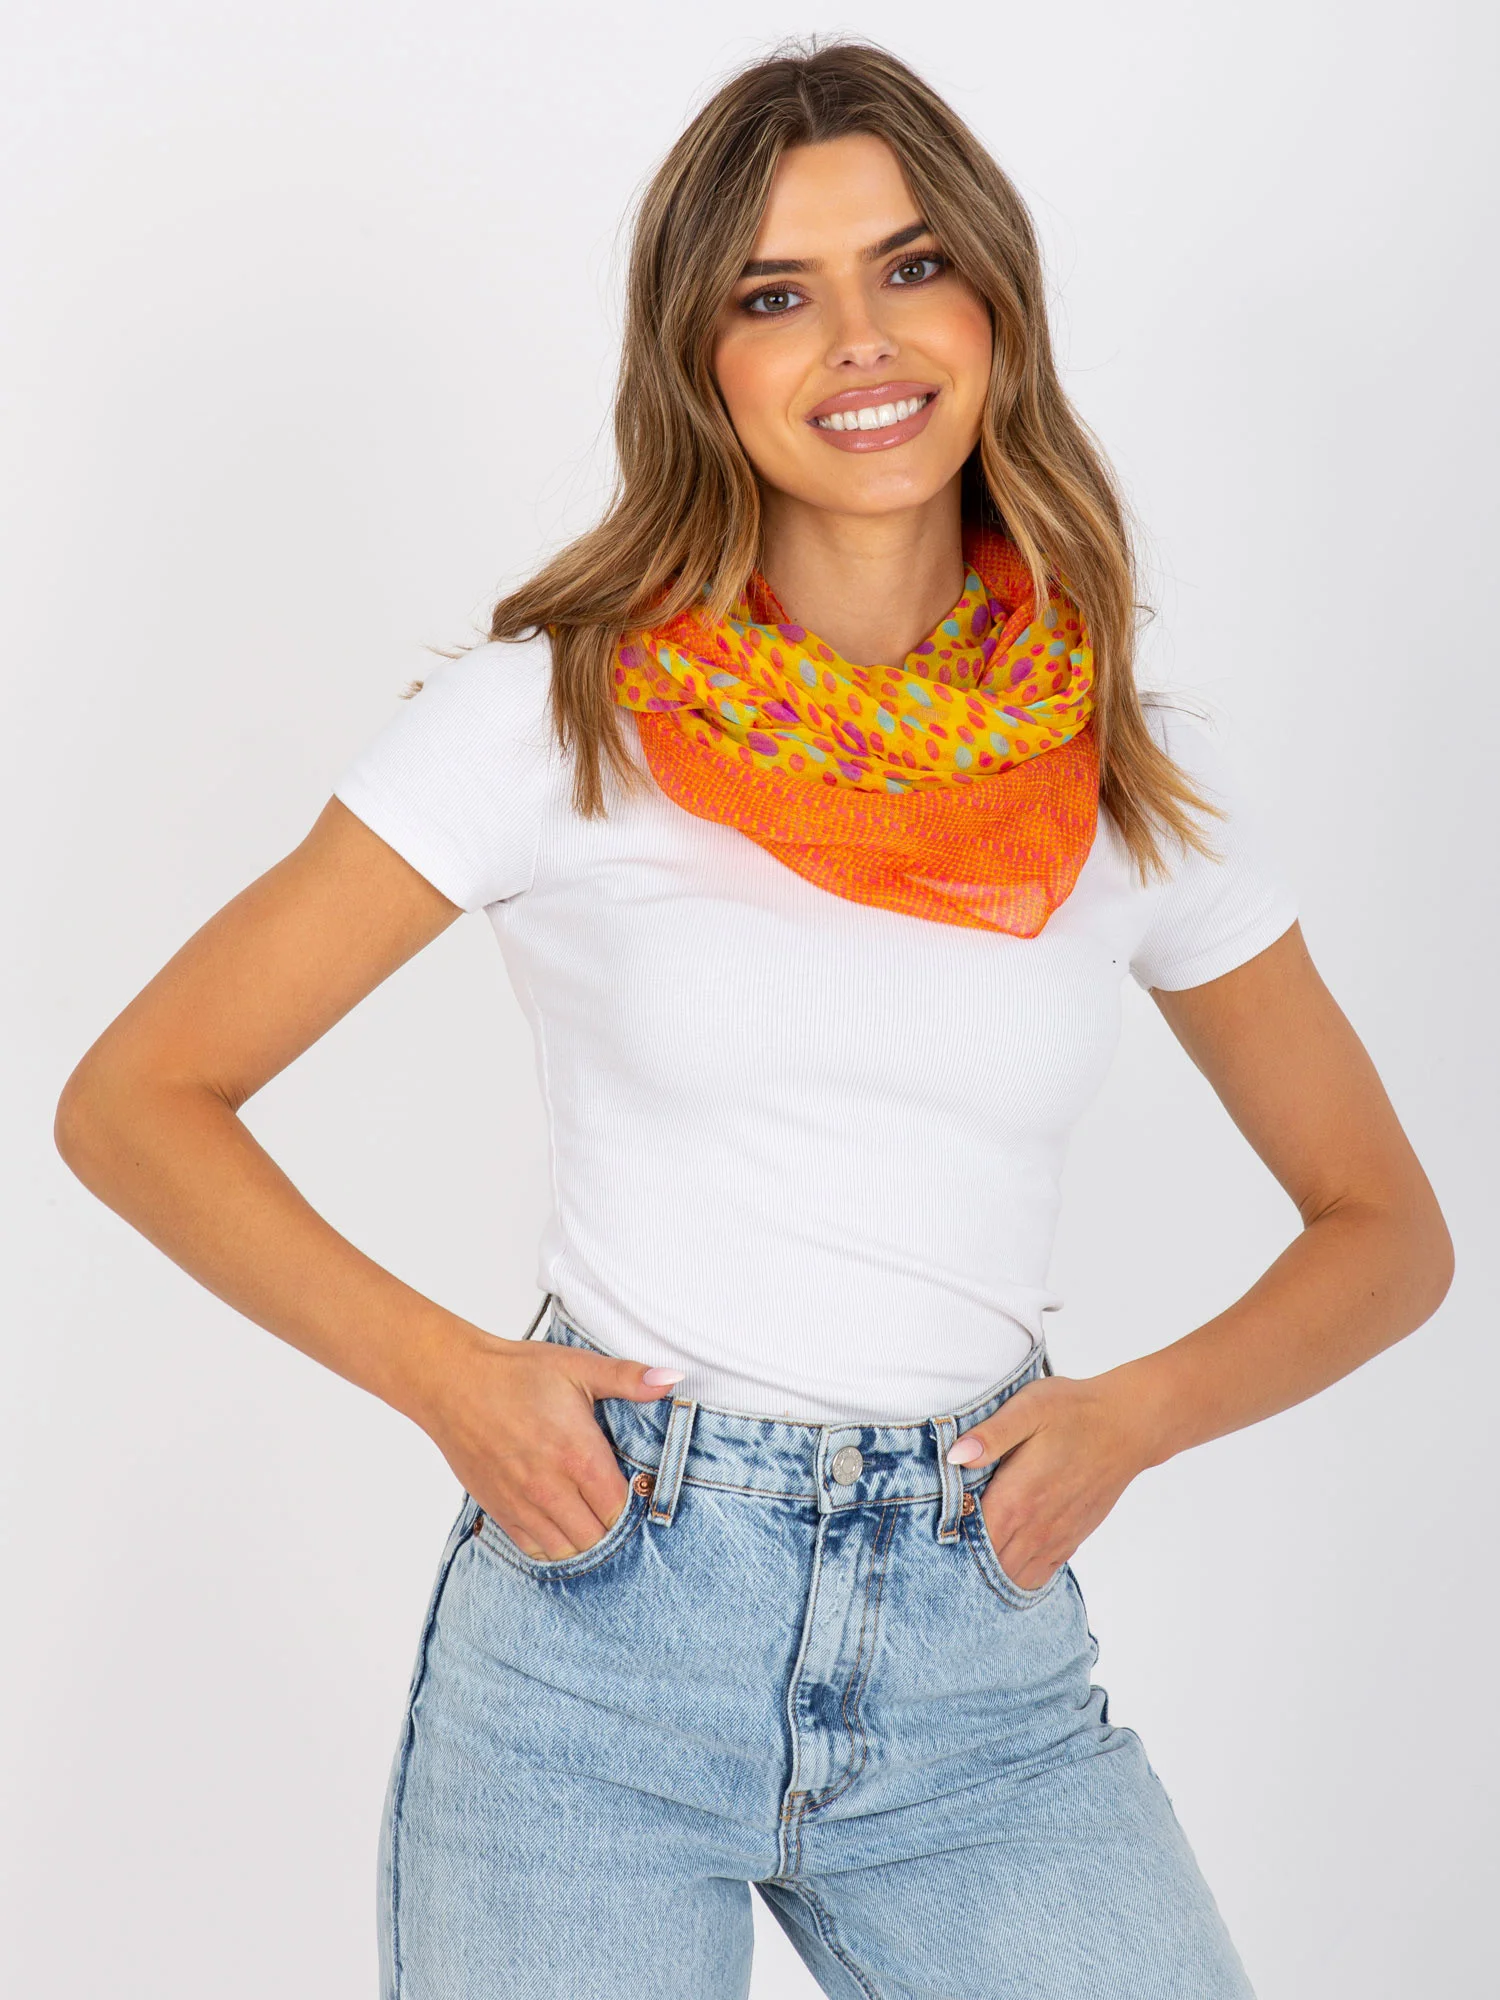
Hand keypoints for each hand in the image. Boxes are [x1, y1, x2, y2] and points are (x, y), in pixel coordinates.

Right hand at [416, 1328, 682, 1559]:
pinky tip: (563, 1527)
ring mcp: (523, 1504)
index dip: (635, 1505)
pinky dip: (554, 1546)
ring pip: (568, 1551)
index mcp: (579, 1455)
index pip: (621, 1509)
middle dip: (613, 1528)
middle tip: (616, 1507)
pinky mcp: (500, 1510)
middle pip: (598, 1538)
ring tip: (593, 1520)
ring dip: (586, 1541)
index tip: (637, 1490)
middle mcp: (552, 1488)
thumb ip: (628, 1378)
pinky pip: (535, 1550)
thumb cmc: (516, 1373)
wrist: (453, 1382)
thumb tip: (673, 1379)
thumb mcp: (578, 1367)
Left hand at [946, 1373, 1155, 1591]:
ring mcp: (1055, 1537)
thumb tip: (954, 1455)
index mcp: (1016, 1496)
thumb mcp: (1029, 1408)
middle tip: (942, 1545)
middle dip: (961, 1560)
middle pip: (986, 1564)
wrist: (1127, 1426)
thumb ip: (990, 1434)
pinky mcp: (1071, 1540)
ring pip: (1012, 1576)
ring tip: (968, 1554)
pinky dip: (1016, 1575)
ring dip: (988, 1571)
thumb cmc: (1074, 1411)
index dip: (945, 1538)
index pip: (969, 1537)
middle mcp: (1035, 1526)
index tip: (929, 1529)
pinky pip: (1037, 1575)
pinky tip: (1003, 1558)